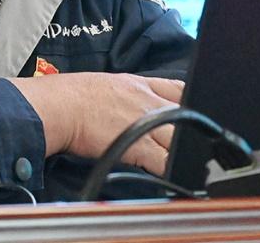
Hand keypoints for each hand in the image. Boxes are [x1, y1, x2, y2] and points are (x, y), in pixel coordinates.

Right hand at [9, 72, 183, 174]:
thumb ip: (131, 92)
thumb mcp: (110, 83)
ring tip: (188, 164)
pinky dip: (172, 169)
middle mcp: (149, 101)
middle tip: (198, 145)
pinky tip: (175, 175)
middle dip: (195, 131)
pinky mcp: (137, 145)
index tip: (199, 113)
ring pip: (181, 139)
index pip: (181, 88)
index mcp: (142, 84)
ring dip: (185, 152)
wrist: (60, 105)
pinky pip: (164, 161)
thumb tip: (133, 105)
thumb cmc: (73, 95)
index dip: (196, 101)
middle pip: (188, 116)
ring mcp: (145, 122)